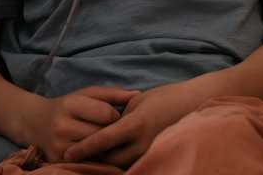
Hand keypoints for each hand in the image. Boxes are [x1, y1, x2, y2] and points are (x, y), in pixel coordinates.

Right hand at [24, 86, 138, 163]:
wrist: (36, 123)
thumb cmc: (68, 106)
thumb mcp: (86, 94)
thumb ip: (112, 94)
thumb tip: (138, 95)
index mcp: (71, 104)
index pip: (106, 113)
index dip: (115, 116)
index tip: (115, 117)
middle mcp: (62, 125)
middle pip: (102, 134)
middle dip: (112, 134)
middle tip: (117, 133)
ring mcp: (59, 146)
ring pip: (96, 151)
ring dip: (106, 149)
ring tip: (109, 143)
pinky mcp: (58, 160)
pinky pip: (86, 162)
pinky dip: (96, 159)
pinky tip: (98, 153)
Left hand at [64, 81, 207, 166]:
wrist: (194, 103)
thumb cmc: (165, 97)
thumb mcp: (137, 101)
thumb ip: (119, 116)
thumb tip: (105, 127)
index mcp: (135, 124)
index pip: (103, 140)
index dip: (84, 148)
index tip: (68, 153)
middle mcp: (143, 142)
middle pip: (110, 160)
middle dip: (93, 160)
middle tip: (75, 158)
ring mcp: (151, 151)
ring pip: (122, 165)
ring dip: (107, 163)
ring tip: (90, 160)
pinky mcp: (157, 154)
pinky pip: (134, 163)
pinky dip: (122, 162)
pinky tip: (113, 158)